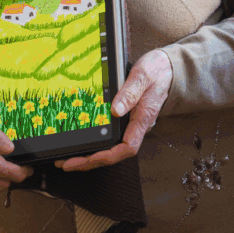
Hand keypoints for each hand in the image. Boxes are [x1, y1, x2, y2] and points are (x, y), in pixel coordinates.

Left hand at [53, 49, 173, 171]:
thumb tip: (116, 110)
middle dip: (90, 161)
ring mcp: (131, 124)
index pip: (127, 147)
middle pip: (115, 153)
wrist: (167, 68)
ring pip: (112, 148)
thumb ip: (130, 92)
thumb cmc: (156, 71)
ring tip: (68, 158)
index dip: (107, 156)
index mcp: (142, 118)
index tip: (88, 159)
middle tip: (66, 163)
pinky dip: (96, 144)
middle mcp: (137, 126)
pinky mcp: (126, 119)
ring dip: (90, 156)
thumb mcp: (143, 75)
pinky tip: (82, 143)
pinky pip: (111, 138)